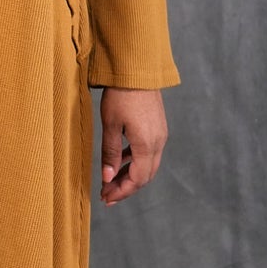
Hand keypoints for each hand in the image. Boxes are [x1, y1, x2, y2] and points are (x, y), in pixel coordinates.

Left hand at [98, 87, 168, 205]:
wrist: (138, 69)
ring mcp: (160, 134)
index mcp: (146, 145)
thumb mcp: (110, 125)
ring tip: (111, 181)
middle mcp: (158, 142)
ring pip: (148, 165)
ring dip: (130, 176)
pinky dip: (135, 161)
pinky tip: (121, 161)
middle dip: (126, 188)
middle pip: (145, 176)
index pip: (137, 179)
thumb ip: (110, 154)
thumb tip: (108, 178)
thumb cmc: (121, 95)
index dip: (122, 192)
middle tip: (107, 195)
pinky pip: (149, 152)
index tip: (106, 198)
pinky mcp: (157, 127)